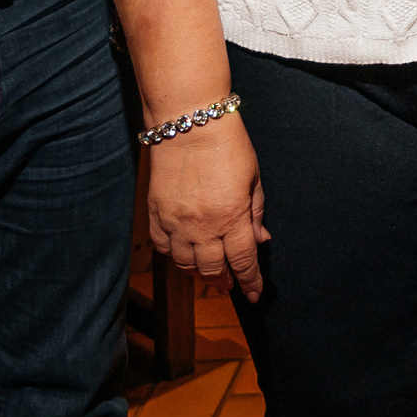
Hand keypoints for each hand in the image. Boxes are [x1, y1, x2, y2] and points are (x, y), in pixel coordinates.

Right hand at [146, 117, 268, 298]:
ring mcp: (176, 221)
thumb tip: (260, 240)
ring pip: (184, 263)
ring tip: (207, 271)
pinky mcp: (156, 213)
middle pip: (212, 269)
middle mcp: (202, 225)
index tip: (253, 293)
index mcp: (232, 217)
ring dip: (198, 272)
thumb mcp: (253, 178)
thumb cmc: (227, 146)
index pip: (242, 261)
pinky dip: (173, 255)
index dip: (249, 281)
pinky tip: (182, 252)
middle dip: (223, 281)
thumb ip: (256, 213)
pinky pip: (162, 247)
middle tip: (229, 284)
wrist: (189, 123)